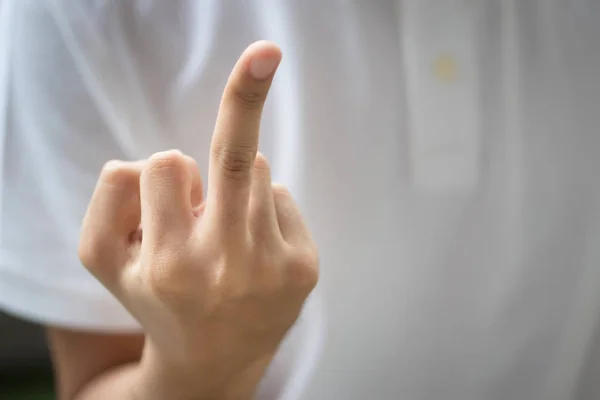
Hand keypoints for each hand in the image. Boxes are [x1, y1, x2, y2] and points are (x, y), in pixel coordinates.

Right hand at [78, 41, 318, 398]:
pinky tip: (251, 250)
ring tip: (222, 240)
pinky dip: (259, 207)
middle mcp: (226, 265)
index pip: (165, 165)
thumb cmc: (156, 298)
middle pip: (233, 156)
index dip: (163, 177)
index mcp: (169, 264)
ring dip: (231, 187)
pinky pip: (278, 194)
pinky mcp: (304, 266)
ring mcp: (273, 266)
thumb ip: (108, 202)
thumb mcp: (107, 260)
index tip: (170, 185)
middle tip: (266, 51)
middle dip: (246, 93)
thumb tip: (162, 163)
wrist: (214, 361)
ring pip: (254, 170)